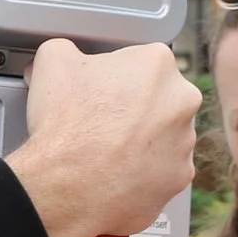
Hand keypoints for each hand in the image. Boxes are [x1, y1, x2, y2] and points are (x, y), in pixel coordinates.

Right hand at [8, 39, 199, 236]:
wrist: (66, 186)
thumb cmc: (65, 125)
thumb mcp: (52, 62)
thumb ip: (67, 49)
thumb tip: (65, 55)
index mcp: (158, 63)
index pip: (139, 63)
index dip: (114, 78)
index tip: (99, 91)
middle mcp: (182, 101)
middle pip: (158, 98)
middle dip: (134, 109)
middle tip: (102, 122)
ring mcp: (185, 142)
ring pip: (164, 136)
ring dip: (142, 141)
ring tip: (107, 150)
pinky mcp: (180, 178)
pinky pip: (163, 171)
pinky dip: (144, 173)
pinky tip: (118, 173)